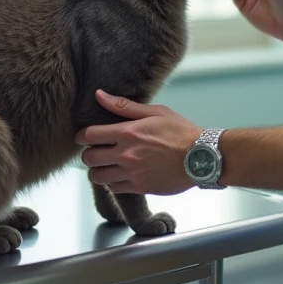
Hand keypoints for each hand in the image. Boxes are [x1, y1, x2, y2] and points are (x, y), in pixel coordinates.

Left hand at [76, 91, 198, 195]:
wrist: (201, 157)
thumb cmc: (180, 131)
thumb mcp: (155, 112)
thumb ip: (124, 106)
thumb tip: (99, 95)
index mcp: (128, 132)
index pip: (89, 135)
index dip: (81, 136)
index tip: (83, 137)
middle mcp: (126, 154)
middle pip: (89, 158)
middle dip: (88, 154)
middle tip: (96, 151)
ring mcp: (132, 173)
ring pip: (97, 176)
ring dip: (98, 170)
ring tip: (107, 165)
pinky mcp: (139, 187)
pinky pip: (114, 188)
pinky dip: (112, 182)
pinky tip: (121, 174)